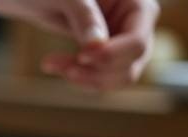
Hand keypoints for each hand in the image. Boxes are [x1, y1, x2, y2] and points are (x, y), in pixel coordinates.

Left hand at [0, 0, 159, 89]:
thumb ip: (84, 16)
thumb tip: (98, 45)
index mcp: (137, 3)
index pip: (137, 42)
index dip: (111, 56)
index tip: (80, 56)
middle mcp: (136, 23)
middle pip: (131, 64)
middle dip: (94, 71)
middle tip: (52, 63)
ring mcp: (123, 41)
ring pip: (119, 77)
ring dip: (85, 78)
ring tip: (49, 64)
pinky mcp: (106, 54)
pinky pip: (102, 78)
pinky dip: (79, 78)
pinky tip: (53, 65)